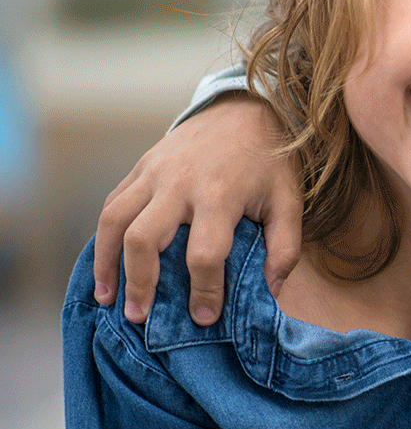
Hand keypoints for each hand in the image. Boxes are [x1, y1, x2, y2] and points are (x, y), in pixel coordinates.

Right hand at [93, 95, 302, 324]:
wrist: (244, 110)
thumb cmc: (268, 164)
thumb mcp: (289, 202)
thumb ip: (285, 248)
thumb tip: (272, 292)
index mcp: (221, 195)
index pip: (204, 254)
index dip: (203, 290)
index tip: (204, 317)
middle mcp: (180, 184)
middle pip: (144, 238)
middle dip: (139, 282)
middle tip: (139, 316)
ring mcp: (154, 173)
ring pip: (115, 221)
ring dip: (106, 263)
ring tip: (108, 298)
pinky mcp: (140, 168)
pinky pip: (112, 205)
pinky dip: (103, 237)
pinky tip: (106, 264)